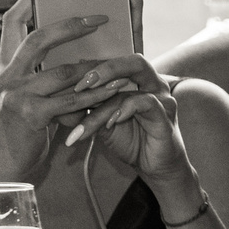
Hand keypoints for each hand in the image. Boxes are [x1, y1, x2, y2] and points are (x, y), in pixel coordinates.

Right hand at [0, 1, 141, 184]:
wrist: (3, 168)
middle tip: (100, 18)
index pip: (13, 26)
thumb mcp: (29, 100)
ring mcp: (16, 94)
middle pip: (38, 39)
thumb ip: (47, 80)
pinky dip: (98, 96)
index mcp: (6, 69)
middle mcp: (8, 77)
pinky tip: (118, 90)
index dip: (27, 4)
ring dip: (97, 70)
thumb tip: (80, 63)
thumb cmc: (22, 133)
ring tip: (122, 63)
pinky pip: (72, 101)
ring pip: (65, 73)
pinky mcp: (31, 114)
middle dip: (71, 26)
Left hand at [62, 51, 195, 194]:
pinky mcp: (166, 116)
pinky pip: (145, 103)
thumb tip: (61, 92)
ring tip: (83, 115)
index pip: (117, 63)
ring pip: (132, 87)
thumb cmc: (131, 140)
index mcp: (140, 81)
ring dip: (103, 101)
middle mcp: (154, 85)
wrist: (153, 167)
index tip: (69, 83)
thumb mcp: (103, 120)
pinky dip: (124, 110)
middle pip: (134, 62)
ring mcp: (163, 99)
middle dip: (104, 70)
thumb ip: (90, 105)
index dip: (92, 68)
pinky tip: (110, 122)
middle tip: (80, 86)